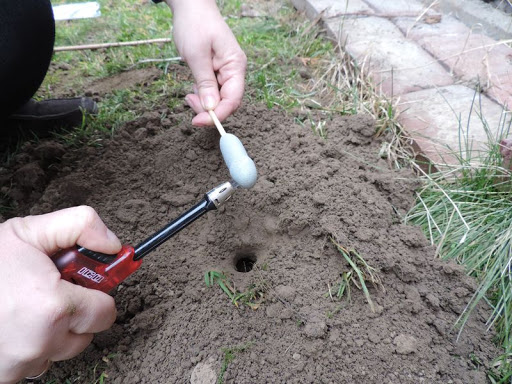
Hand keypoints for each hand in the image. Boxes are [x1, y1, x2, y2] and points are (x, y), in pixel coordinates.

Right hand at [0, 206, 120, 383]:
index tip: (84, 284)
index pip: (106, 312)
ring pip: (59, 351)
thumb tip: (113, 245)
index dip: (98, 295)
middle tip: (52, 292)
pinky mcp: (4, 376)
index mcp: (53, 307)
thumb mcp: (29, 231)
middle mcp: (40, 342)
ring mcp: (19, 364)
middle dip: (77, 314)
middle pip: (85, 335)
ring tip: (27, 307)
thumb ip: (79, 226)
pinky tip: (13, 325)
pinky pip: (33, 365)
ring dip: (52, 333)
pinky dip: (30, 348)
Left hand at [167, 0, 246, 125]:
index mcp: (235, 65)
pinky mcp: (216, 72)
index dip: (218, 114)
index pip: (233, 99)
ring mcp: (225, 72)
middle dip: (208, 109)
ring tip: (189, 93)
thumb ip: (205, 83)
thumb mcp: (197, 55)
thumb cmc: (195, 24)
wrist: (190, 5)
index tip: (198, 121)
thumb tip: (211, 108)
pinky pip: (212, 91)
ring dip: (203, 102)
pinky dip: (202, 94)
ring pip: (218, 99)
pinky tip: (193, 88)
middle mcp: (234, 71)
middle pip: (227, 102)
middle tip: (189, 102)